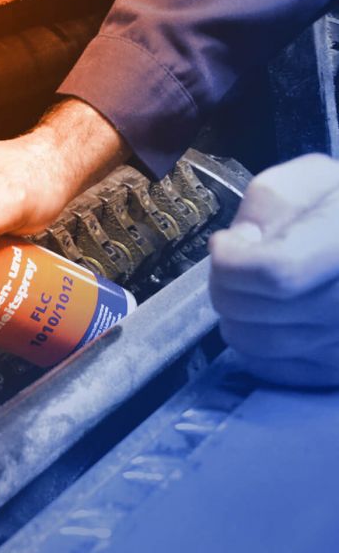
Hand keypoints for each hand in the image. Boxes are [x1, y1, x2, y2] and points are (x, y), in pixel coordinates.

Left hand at [209, 154, 338, 387]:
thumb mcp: (311, 181)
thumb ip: (270, 201)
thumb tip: (240, 243)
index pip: (275, 273)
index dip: (232, 260)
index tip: (226, 243)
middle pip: (253, 311)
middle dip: (225, 284)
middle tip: (234, 266)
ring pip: (252, 343)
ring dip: (235, 315)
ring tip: (251, 290)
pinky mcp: (333, 370)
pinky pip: (267, 367)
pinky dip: (253, 343)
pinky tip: (269, 316)